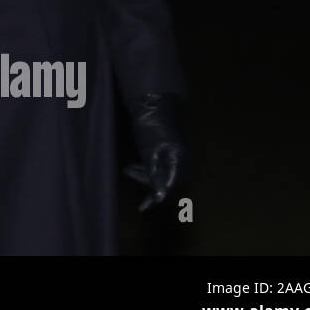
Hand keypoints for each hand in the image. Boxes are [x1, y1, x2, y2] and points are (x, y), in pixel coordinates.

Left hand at [123, 92, 188, 211]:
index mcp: (179, 159)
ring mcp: (176, 155)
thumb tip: (159, 194)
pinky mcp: (168, 151)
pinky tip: (133, 167)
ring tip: (128, 168)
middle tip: (129, 173)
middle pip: (167, 181)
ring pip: (162, 173)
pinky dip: (147, 168)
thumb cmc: (150, 126)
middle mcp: (181, 159)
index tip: (146, 205)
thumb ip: (154, 172)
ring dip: (145, 175)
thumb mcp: (149, 151)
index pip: (170, 184)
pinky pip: (160, 166)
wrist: (152, 104)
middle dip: (148, 182)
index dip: (158, 194)